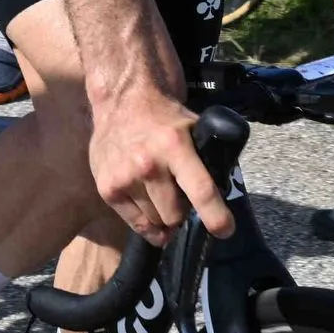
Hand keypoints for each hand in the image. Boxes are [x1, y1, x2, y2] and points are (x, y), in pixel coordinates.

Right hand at [88, 81, 231, 244]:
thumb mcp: (192, 128)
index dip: (216, 216)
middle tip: (181, 196)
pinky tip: (150, 208)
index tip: (225, 230)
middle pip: (175, 215)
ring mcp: (125, 179)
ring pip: (156, 222)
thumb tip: (223, 191)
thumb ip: (206, 157)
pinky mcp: (108, 189)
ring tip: (161, 193)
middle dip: (182, 212)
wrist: (122, 102)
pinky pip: (136, 223)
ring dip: (162, 214)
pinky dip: (147, 221)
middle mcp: (148, 165)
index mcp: (175, 147)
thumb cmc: (163, 118)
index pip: (201, 191)